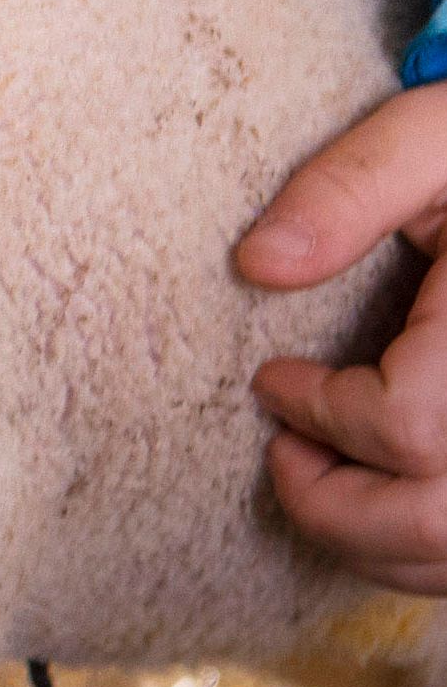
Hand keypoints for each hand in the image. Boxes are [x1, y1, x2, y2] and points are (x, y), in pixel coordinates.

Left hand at [243, 82, 446, 590]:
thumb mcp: (430, 139)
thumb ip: (348, 188)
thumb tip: (258, 264)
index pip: (410, 426)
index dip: (321, 413)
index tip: (271, 380)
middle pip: (436, 521)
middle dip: (335, 506)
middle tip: (282, 452)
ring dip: (375, 541)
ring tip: (322, 472)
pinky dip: (421, 547)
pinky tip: (383, 494)